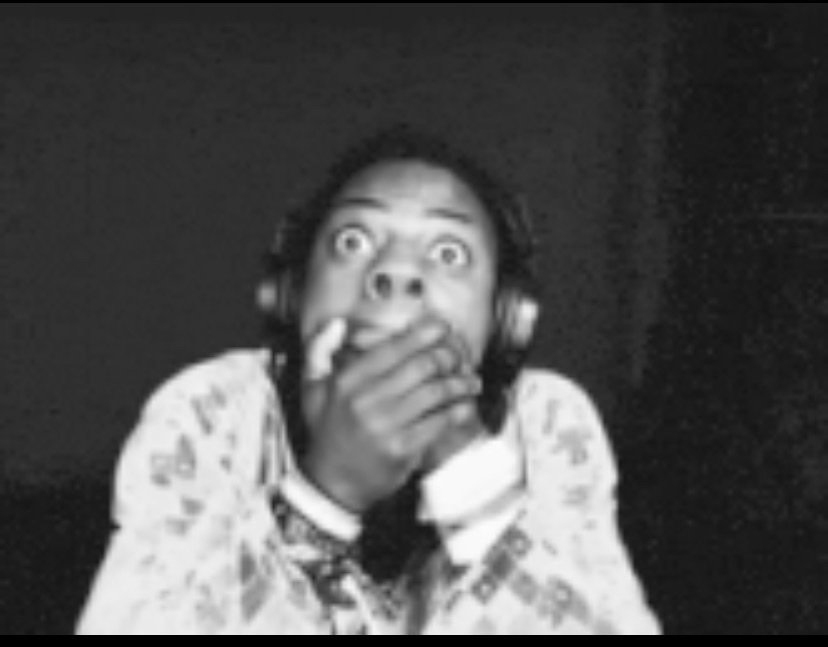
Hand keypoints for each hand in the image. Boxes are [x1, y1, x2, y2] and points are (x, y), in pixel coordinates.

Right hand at [300, 318, 481, 513]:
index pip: (392, 348)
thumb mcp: (313, 390)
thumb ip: (319, 352)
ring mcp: (384, 426)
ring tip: (470, 380)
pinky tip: (466, 405)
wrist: (332, 482)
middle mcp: (365, 400)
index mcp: (346, 381)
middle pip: (420, 366)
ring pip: (434, 392)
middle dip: (447, 357)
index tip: (442, 327)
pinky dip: (458, 410)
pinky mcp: (402, 448)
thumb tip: (336, 325)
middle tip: (459, 357)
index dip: (422, 334)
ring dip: (459, 383)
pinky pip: (439, 422)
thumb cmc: (328, 433)